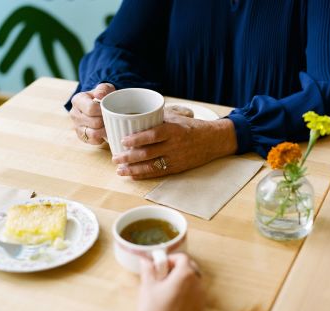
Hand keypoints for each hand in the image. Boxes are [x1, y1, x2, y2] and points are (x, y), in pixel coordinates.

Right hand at [70, 83, 114, 143]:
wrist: (99, 105)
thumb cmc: (103, 97)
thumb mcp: (105, 88)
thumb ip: (103, 89)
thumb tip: (99, 95)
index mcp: (78, 100)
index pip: (91, 108)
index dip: (103, 111)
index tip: (109, 110)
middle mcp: (74, 114)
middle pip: (94, 122)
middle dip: (106, 121)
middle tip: (113, 119)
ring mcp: (77, 126)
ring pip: (93, 133)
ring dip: (105, 131)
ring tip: (110, 125)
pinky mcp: (81, 137)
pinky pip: (93, 141)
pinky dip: (101, 138)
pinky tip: (105, 132)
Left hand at [112, 112, 237, 178]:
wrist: (213, 140)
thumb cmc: (192, 127)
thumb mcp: (177, 118)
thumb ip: (158, 118)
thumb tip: (135, 117)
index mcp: (174, 130)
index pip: (153, 135)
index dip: (137, 139)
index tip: (123, 141)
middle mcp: (174, 146)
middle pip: (148, 153)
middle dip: (129, 157)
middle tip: (115, 158)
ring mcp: (175, 159)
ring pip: (151, 166)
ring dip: (133, 169)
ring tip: (120, 170)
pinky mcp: (177, 168)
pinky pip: (158, 173)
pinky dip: (144, 175)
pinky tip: (133, 175)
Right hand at [136, 253, 204, 310]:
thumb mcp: (147, 286)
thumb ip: (148, 269)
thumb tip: (145, 259)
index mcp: (185, 275)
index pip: (183, 257)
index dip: (171, 259)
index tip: (161, 265)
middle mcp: (197, 285)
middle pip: (191, 268)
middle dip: (178, 268)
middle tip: (164, 276)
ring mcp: (200, 299)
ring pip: (194, 282)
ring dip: (184, 281)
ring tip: (168, 289)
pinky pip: (196, 296)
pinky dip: (187, 294)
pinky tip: (174, 302)